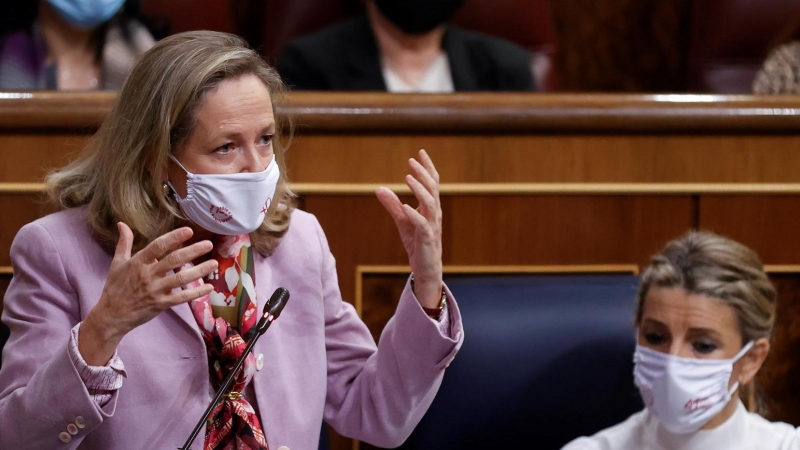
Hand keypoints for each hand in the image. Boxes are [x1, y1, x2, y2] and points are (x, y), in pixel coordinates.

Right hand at [79, 223, 217, 364]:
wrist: (111, 316)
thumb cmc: (115, 287)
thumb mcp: (117, 263)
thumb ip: (124, 243)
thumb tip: (122, 223)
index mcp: (137, 263)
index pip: (158, 246)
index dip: (173, 237)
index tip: (189, 231)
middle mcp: (147, 275)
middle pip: (173, 260)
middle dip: (192, 251)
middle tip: (208, 244)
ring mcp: (155, 290)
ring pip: (181, 279)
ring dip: (199, 271)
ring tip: (214, 263)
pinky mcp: (160, 304)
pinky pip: (181, 297)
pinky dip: (196, 292)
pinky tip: (209, 287)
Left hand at [376, 149, 442, 308]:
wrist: (426, 268)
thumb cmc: (417, 243)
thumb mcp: (402, 221)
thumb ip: (392, 205)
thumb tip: (379, 188)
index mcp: (431, 207)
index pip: (432, 183)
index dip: (428, 168)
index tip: (420, 152)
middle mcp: (434, 214)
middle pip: (432, 189)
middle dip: (423, 174)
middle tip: (412, 161)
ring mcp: (432, 226)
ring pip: (430, 204)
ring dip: (419, 190)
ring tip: (408, 177)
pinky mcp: (426, 239)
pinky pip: (423, 225)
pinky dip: (414, 215)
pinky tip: (406, 207)